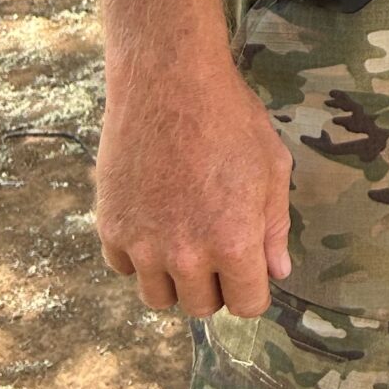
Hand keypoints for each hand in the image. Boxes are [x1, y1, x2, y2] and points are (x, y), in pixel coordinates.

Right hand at [97, 49, 291, 318]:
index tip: (251, 269)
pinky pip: (125, 268)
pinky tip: (155, 218)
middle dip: (215, 284)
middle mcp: (186, 255)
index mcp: (233, 242)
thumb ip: (274, 227)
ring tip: (185, 234)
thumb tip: (277, 271)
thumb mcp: (272, 167)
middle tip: (218, 245)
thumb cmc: (230, 118)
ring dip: (175, 277)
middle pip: (201, 306)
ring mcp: (143, 245)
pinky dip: (139, 254)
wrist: (169, 82)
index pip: (246, 305)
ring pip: (159, 297)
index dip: (253, 288)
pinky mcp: (111, 229)